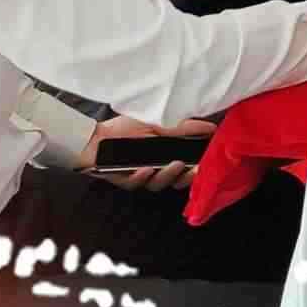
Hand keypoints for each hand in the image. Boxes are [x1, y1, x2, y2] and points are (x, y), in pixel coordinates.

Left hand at [85, 114, 213, 191]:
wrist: (95, 135)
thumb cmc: (126, 128)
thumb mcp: (159, 123)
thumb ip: (184, 127)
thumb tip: (211, 127)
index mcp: (166, 157)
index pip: (188, 168)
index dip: (199, 168)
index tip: (209, 163)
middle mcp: (156, 170)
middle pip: (176, 181)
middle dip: (188, 177)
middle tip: (195, 169)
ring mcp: (140, 177)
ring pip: (158, 184)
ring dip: (167, 175)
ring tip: (175, 164)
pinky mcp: (124, 180)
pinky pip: (135, 183)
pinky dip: (141, 177)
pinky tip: (145, 169)